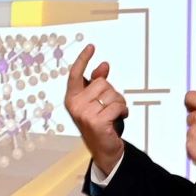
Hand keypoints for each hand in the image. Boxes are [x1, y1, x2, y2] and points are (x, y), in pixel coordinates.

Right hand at [64, 44, 126, 171]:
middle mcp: (75, 105)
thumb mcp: (97, 101)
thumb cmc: (100, 123)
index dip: (83, 59)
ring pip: (112, 94)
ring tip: (114, 115)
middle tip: (109, 108)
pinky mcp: (97, 122)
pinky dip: (123, 111)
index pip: (75, 74)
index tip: (91, 46)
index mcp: (72, 98)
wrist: (104, 149)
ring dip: (119, 103)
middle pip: (102, 83)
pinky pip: (118, 106)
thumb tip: (103, 65)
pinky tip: (119, 119)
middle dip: (112, 93)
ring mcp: (84, 114)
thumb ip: (98, 83)